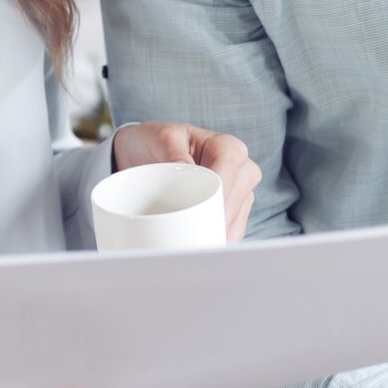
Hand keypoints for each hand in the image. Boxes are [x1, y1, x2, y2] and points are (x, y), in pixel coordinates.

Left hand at [111, 121, 260, 242]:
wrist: (145, 153)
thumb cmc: (157, 141)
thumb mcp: (161, 137)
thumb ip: (173, 150)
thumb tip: (185, 167)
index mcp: (229, 149)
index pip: (227, 180)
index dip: (212, 202)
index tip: (191, 219)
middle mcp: (242, 172)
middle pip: (232, 208)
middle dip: (209, 226)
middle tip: (182, 241)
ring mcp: (240, 196)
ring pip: (233, 226)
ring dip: (210, 238)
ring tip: (184, 247)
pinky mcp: (233, 214)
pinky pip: (229, 235)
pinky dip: (211, 243)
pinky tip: (194, 250)